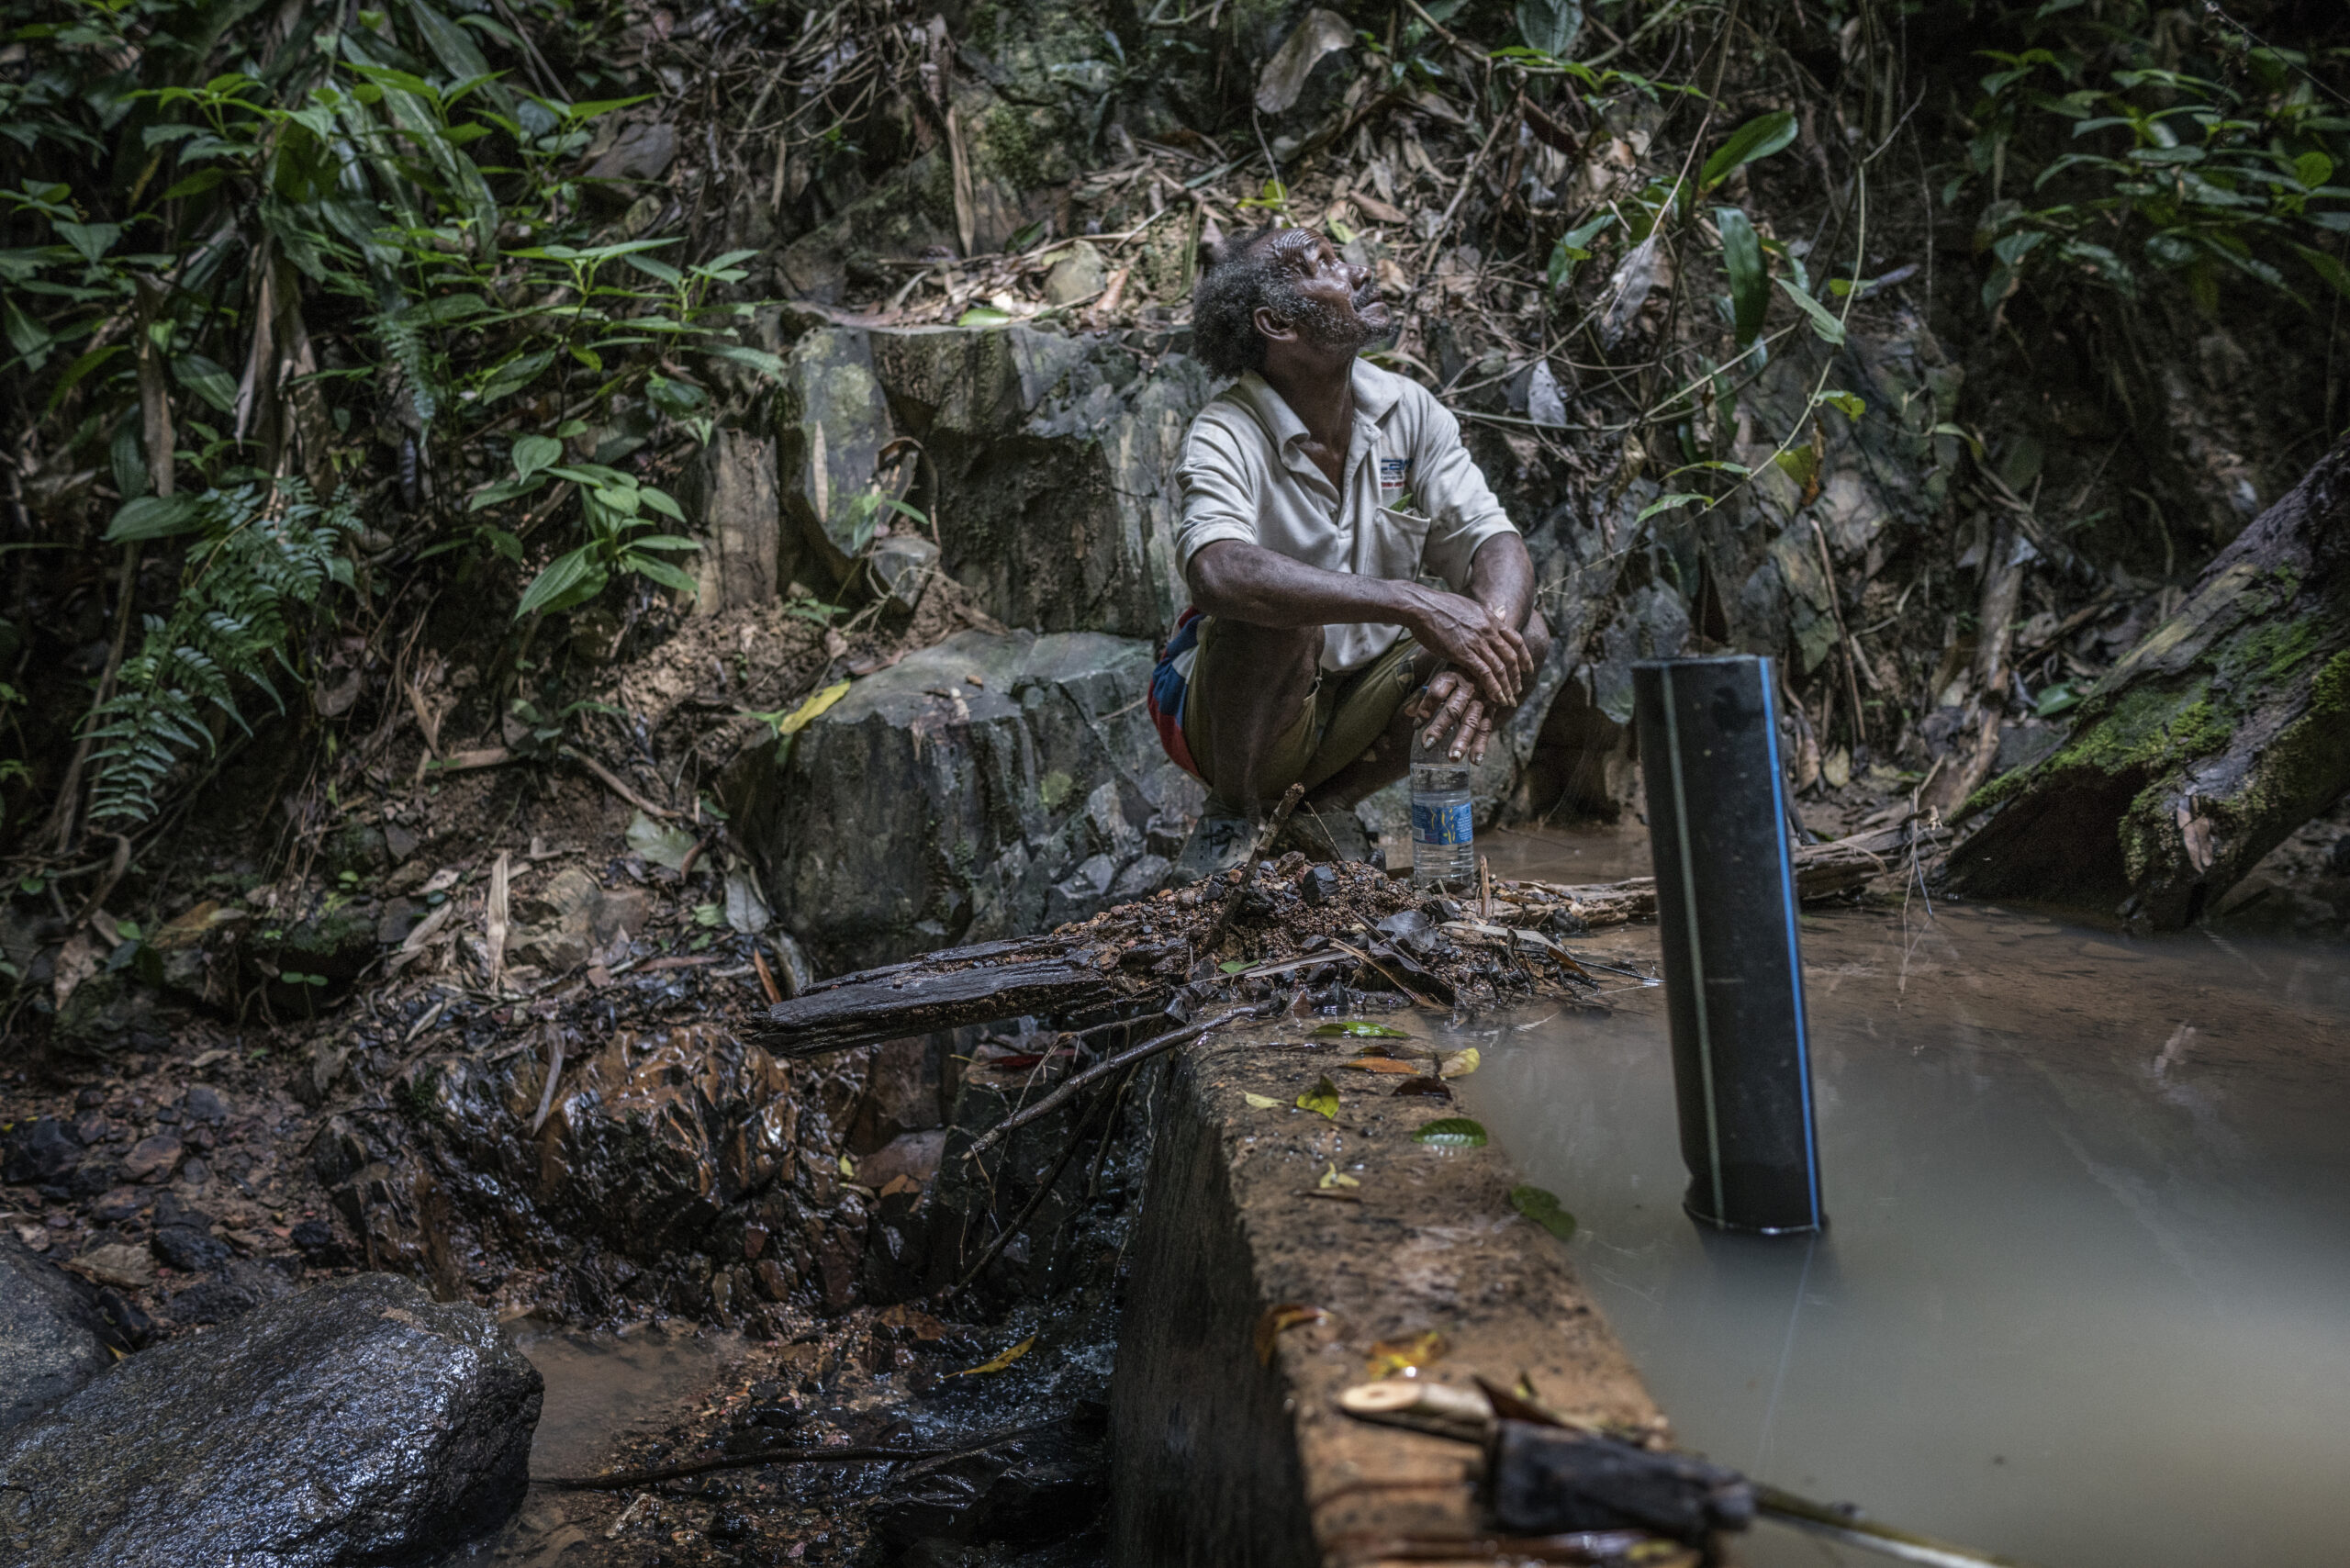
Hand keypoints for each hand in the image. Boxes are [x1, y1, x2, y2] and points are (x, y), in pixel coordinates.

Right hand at [1406, 588, 1533, 707]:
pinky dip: (1493, 687)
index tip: (1527, 668)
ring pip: (1500, 667)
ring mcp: (1477, 642)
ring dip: (1507, 686)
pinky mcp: (1463, 652)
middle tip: (1517, 690)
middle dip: (1517, 676)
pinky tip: (1496, 698)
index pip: (1516, 640)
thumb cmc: (1439, 606)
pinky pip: (1484, 673)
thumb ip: (1487, 614)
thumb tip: (1500, 612)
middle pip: (1511, 656)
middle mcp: (1488, 630)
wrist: (1421, 605)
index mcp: (1491, 619)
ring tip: (1509, 700)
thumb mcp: (1470, 606)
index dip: (1524, 656)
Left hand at [1411, 670, 1495, 763]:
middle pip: (1452, 709)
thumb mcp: (1442, 674)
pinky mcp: (1492, 709)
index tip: (1416, 725)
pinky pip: (1486, 728)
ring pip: (1471, 722)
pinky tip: (1475, 761)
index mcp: (1452, 675)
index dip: (1425, 708)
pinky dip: (1481, 745)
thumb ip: (1425, 694)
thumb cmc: (1461, 668)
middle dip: (1440, 728)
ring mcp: (1481, 699)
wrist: (1495, 659)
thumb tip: (1409, 713)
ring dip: (1462, 741)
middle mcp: (1467, 687)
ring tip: (1453, 758)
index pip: (1436, 692)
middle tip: (1427, 745)